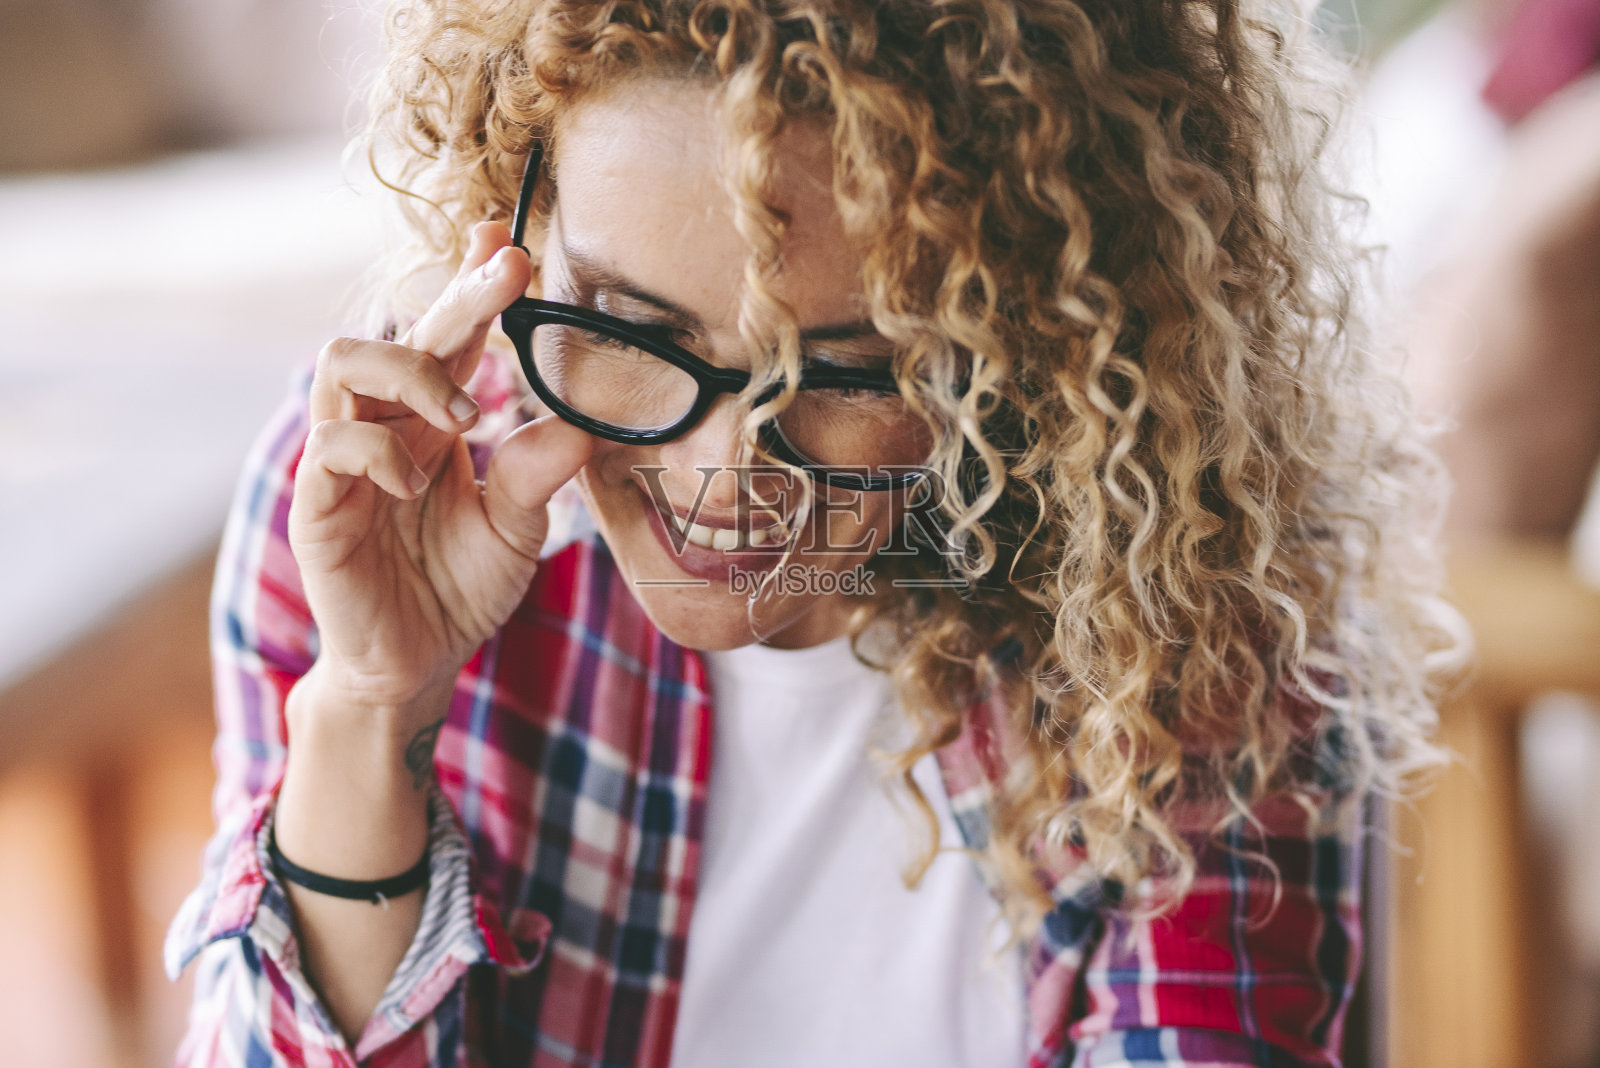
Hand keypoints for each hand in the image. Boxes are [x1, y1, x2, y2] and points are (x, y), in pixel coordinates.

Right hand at [287, 221, 593, 725]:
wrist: (415, 664)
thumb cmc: (459, 588)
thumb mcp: (518, 527)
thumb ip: (540, 473)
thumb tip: (584, 424)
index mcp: (432, 422)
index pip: (450, 338)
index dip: (472, 287)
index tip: (510, 243)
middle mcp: (386, 425)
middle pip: (402, 330)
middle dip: (456, 294)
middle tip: (507, 270)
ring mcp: (344, 460)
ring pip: (343, 360)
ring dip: (411, 372)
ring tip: (465, 417)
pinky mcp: (318, 503)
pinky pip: (333, 444)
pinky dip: (381, 454)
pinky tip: (414, 487)